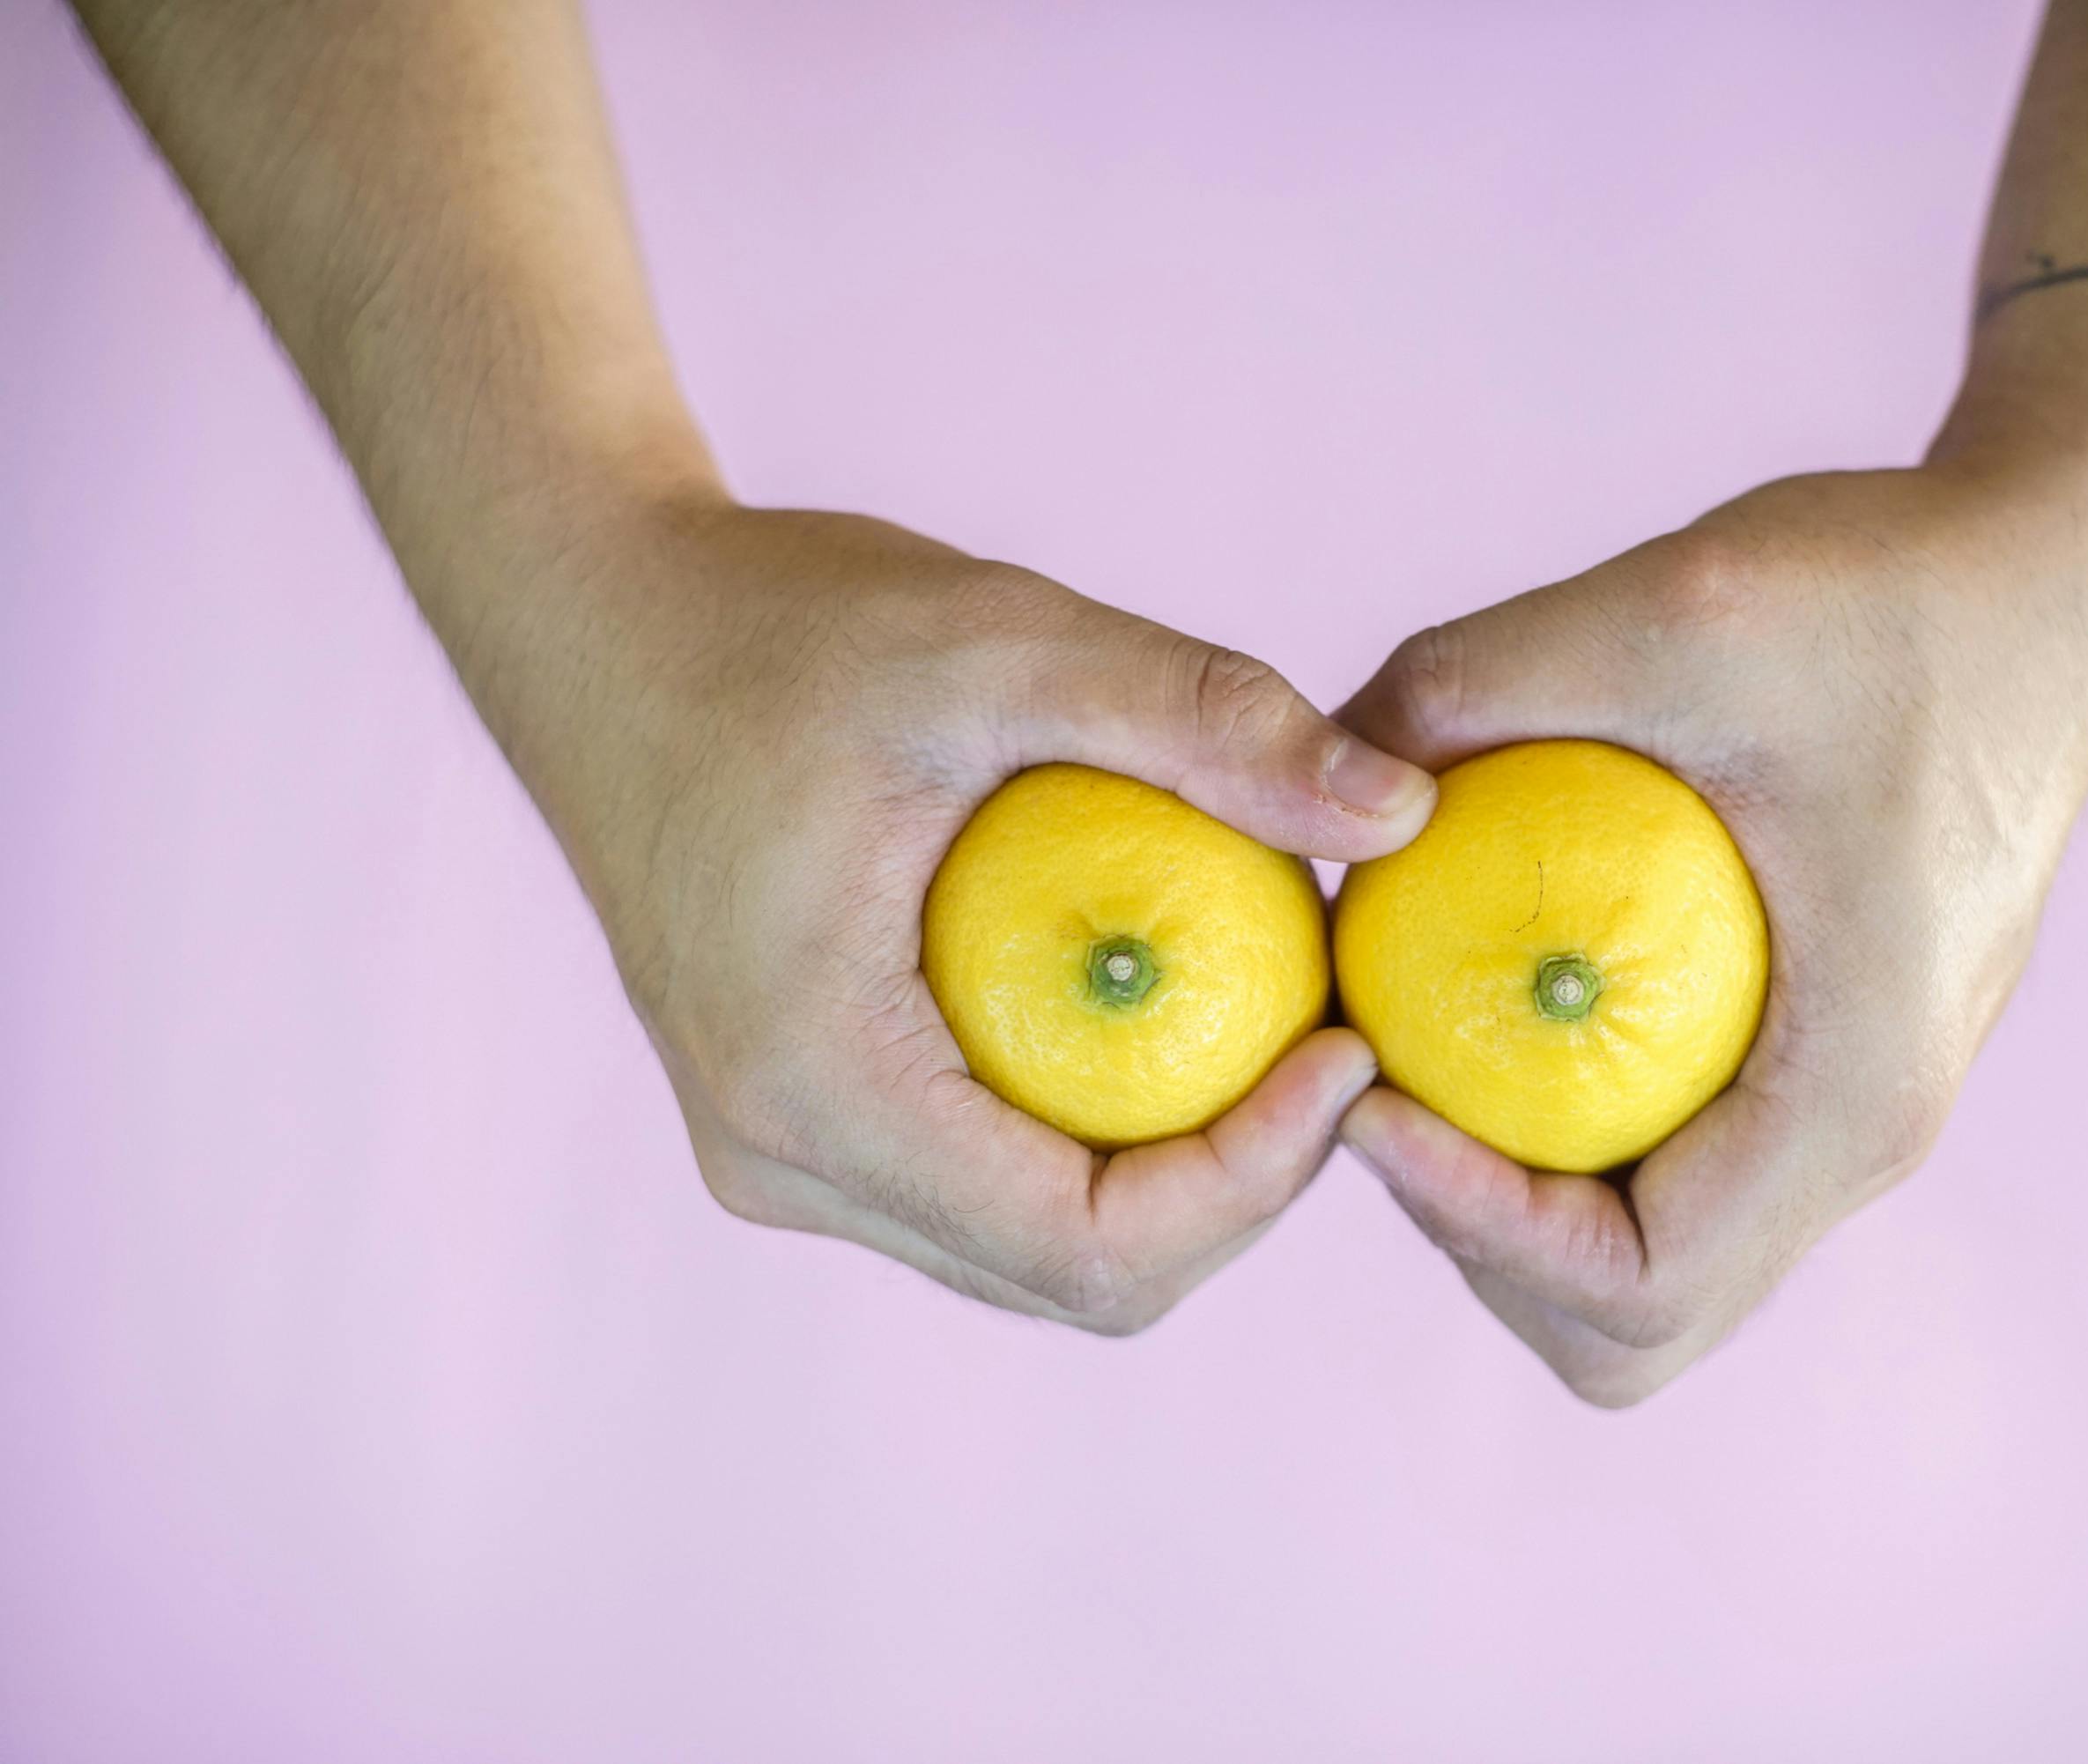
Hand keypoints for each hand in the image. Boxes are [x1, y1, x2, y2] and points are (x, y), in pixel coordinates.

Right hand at [501, 494, 1434, 1331]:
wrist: (594, 622)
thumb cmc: (781, 619)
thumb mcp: (1002, 640)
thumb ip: (1204, 717)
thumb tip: (1403, 807)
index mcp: (815, 1081)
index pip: (1090, 1245)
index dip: (1256, 1181)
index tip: (1350, 1042)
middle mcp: (780, 1156)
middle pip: (1073, 1274)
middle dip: (1239, 1184)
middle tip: (1329, 1025)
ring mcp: (775, 1151)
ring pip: (1029, 1248)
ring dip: (1173, 1168)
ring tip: (1266, 1016)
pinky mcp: (789, 1116)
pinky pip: (977, 1187)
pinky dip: (1092, 1132)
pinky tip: (1162, 1007)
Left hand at [1334, 463, 2087, 1402]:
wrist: (2058, 576)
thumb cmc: (1896, 592)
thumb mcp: (1673, 608)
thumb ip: (1475, 680)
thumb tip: (1321, 767)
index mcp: (1851, 1090)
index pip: (1638, 1287)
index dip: (1475, 1231)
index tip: (1370, 1092)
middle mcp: (1864, 1133)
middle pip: (1632, 1321)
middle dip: (1480, 1241)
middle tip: (1382, 1077)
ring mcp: (1855, 1102)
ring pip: (1655, 1256)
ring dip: (1518, 1194)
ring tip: (1416, 1039)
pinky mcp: (1832, 1049)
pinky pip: (1681, 1156)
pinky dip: (1570, 1124)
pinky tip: (1489, 981)